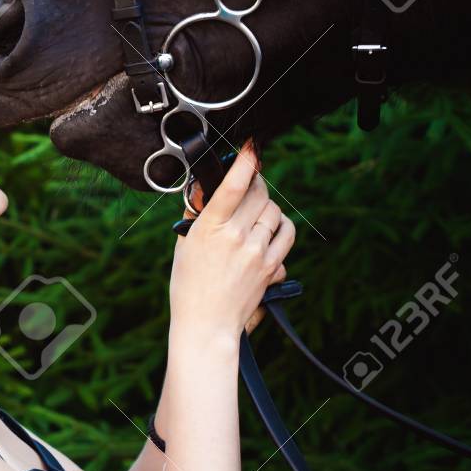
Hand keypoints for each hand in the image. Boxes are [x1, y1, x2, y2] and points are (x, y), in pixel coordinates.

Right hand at [169, 142, 294, 338]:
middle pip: (258, 195)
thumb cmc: (189, 286)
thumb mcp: (185, 245)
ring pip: (275, 212)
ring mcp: (258, 252)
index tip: (251, 146)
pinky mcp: (272, 266)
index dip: (245, 162)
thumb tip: (204, 191)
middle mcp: (237, 237)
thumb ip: (197, 216)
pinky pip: (286, 233)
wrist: (206, 324)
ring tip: (255, 213)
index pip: (232, 187)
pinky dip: (280, 227)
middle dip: (255, 184)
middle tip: (249, 183)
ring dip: (267, 207)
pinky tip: (269, 230)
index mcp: (210, 229)